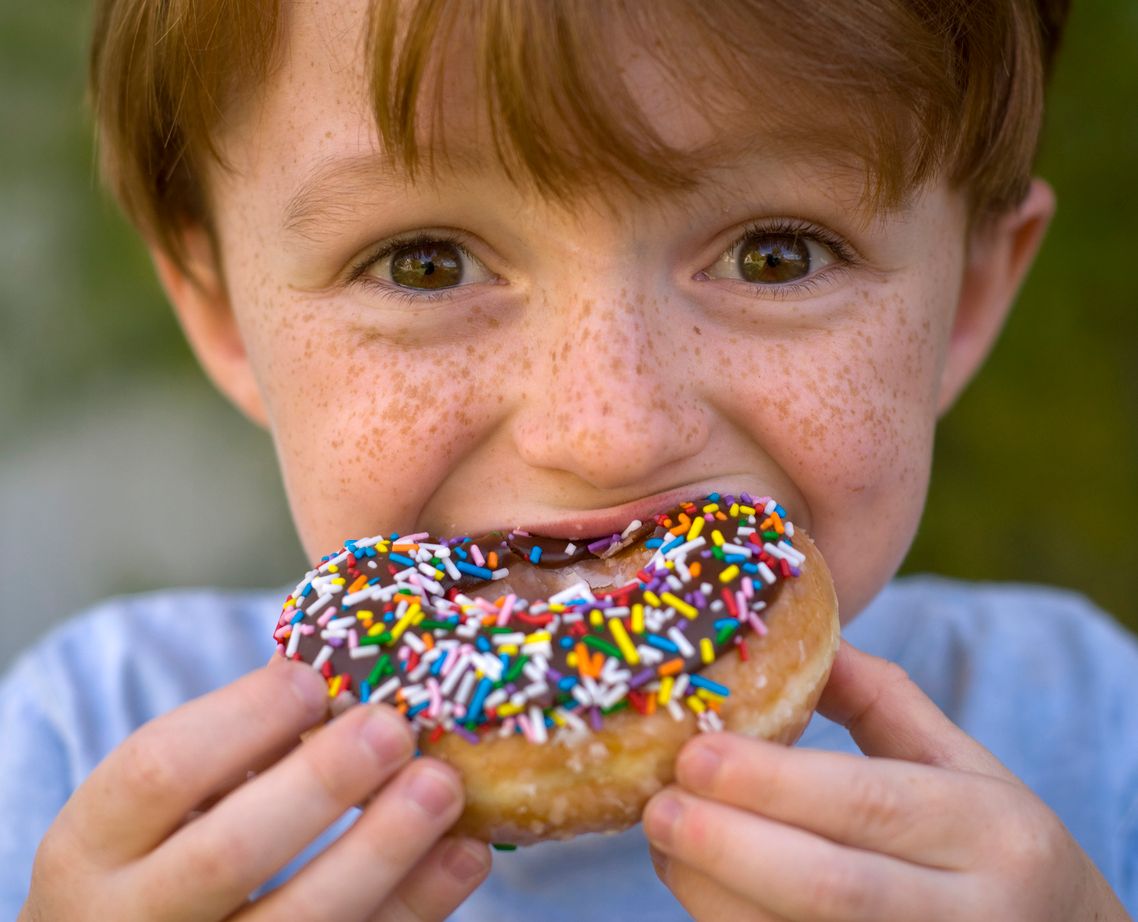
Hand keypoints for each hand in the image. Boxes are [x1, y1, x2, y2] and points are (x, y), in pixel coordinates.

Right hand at [19, 657, 489, 920]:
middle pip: (227, 854)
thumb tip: (344, 677)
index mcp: (93, 848)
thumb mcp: (160, 806)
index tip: (312, 681)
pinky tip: (462, 854)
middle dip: (321, 784)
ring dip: (383, 850)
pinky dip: (416, 906)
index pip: (156, 772)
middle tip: (393, 728)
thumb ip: (229, 751)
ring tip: (443, 785)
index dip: (241, 720)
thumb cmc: (162, 855)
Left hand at [643, 640, 1129, 920]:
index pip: (868, 803)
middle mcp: (965, 912)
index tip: (695, 756)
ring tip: (663, 844)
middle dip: (727, 848)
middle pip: (830, 888)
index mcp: (985, 830)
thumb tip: (788, 633)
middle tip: (657, 808)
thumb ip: (879, 700)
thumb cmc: (991, 841)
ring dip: (712, 895)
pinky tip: (695, 884)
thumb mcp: (961, 763)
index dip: (772, 783)